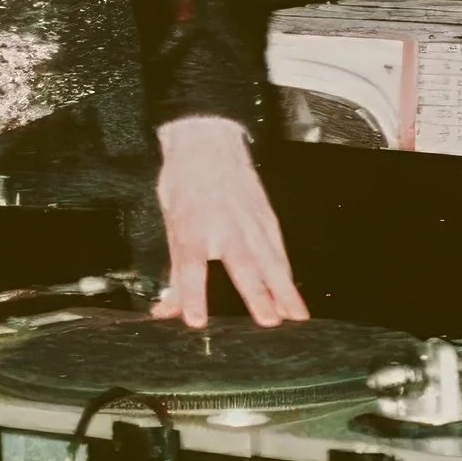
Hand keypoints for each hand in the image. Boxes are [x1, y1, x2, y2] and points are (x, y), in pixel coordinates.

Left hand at [151, 116, 307, 330]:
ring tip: (295, 316)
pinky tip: (294, 295)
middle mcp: (223, 226)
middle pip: (242, 263)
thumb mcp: (171, 223)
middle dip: (256, 292)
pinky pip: (278, 250)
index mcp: (192, 227)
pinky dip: (288, 274)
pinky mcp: (266, 217)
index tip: (196, 320)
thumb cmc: (185, 182)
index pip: (191, 267)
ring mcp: (249, 221)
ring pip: (269, 259)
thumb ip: (175, 272)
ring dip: (283, 289)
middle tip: (269, 320)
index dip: (193, 295)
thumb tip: (166, 310)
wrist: (207, 140)